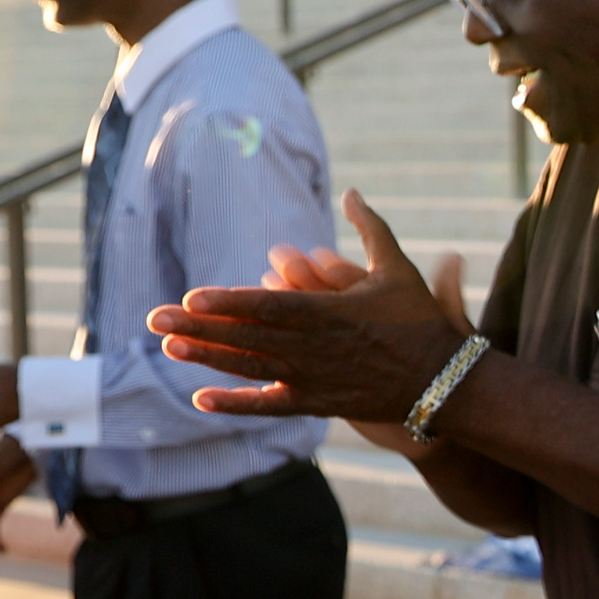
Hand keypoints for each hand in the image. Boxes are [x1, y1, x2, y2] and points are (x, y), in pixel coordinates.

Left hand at [149, 192, 466, 424]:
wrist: (444, 381)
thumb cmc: (421, 321)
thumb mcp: (398, 268)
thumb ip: (371, 228)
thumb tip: (352, 191)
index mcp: (329, 312)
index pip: (268, 306)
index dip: (227, 303)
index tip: (191, 297)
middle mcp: (314, 348)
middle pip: (247, 337)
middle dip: (199, 328)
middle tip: (154, 318)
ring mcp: (313, 379)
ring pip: (251, 369)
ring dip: (207, 359)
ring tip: (169, 347)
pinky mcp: (317, 405)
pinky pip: (269, 407)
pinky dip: (236, 404)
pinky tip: (200, 399)